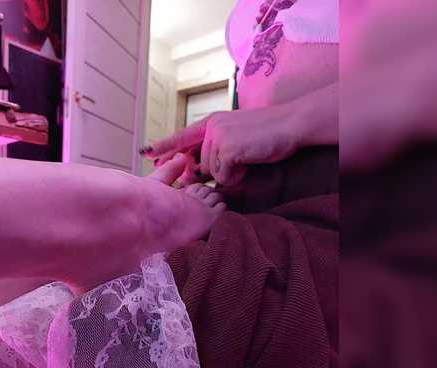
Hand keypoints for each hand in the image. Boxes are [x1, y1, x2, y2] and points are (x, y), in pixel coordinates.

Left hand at [144, 84, 336, 185]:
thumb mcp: (236, 137)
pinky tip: (249, 162)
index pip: (182, 137)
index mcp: (211, 123)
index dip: (164, 146)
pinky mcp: (228, 148)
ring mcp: (218, 137)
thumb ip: (215, 149)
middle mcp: (211, 128)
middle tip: (239, 161)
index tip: (145, 153)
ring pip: (212, 173)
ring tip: (248, 157)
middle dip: (215, 172)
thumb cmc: (267, 133)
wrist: (291, 124)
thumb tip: (194, 171)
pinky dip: (237, 176)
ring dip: (230, 173)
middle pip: (202, 165)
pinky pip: (224, 177)